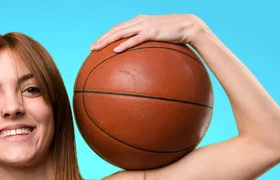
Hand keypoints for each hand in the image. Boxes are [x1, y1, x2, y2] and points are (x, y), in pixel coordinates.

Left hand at [89, 14, 204, 52]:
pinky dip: (124, 44)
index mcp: (138, 21)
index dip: (106, 35)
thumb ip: (147, 43)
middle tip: (91, 49)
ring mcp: (145, 25)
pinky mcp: (152, 31)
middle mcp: (139, 21)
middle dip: (102, 39)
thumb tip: (139, 58)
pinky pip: (135, 39)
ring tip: (97, 48)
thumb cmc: (173, 34)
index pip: (118, 27)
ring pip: (121, 32)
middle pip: (115, 29)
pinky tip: (116, 50)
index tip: (96, 45)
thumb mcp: (157, 37)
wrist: (188, 26)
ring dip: (107, 40)